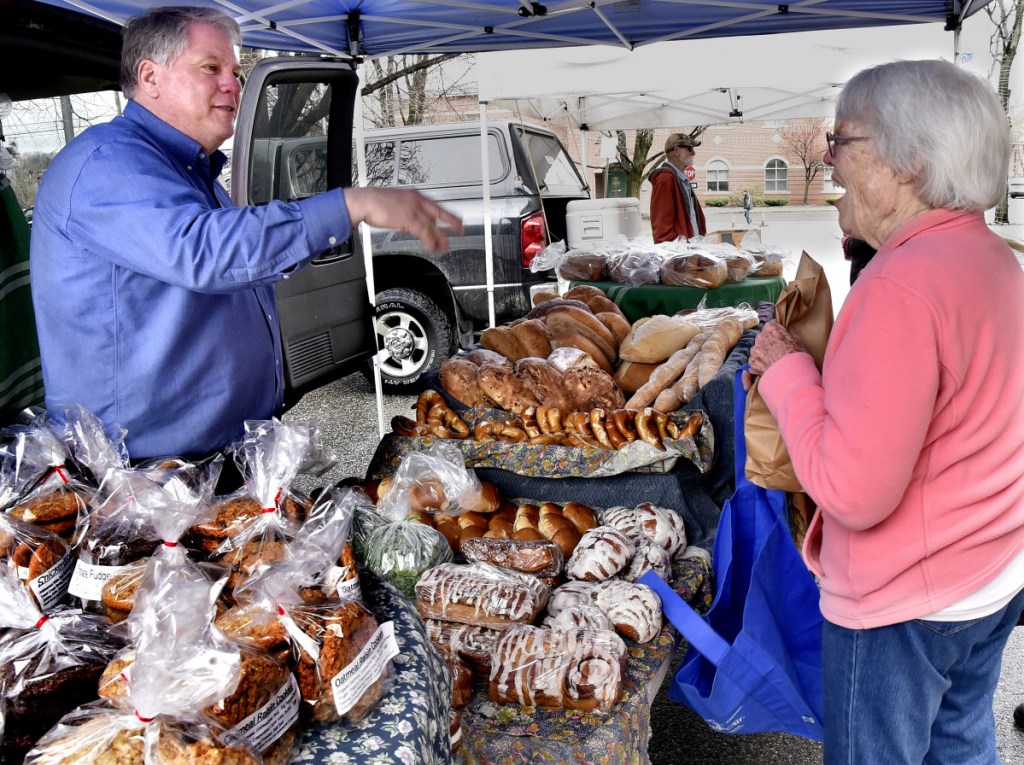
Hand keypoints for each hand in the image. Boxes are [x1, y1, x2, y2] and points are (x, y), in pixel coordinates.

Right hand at [343, 187, 463, 252]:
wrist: (365, 201)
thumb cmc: (374, 202)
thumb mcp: (395, 204)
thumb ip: (406, 211)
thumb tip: (409, 221)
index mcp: (414, 195)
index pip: (435, 205)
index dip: (447, 213)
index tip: (454, 219)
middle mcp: (417, 201)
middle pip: (440, 213)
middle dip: (452, 223)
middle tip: (461, 230)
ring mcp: (414, 210)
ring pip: (432, 226)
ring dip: (440, 238)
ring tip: (445, 247)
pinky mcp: (409, 219)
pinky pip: (424, 232)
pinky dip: (429, 241)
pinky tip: (432, 247)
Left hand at [747, 321, 804, 377]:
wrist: (791, 375)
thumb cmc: (797, 357)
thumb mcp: (798, 340)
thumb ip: (789, 333)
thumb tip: (787, 330)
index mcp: (772, 329)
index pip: (770, 325)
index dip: (775, 331)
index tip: (778, 336)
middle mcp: (760, 338)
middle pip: (762, 337)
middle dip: (767, 341)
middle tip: (776, 349)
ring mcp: (755, 351)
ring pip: (756, 349)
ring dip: (762, 352)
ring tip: (772, 360)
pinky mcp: (752, 363)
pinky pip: (753, 361)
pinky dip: (758, 364)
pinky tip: (767, 367)